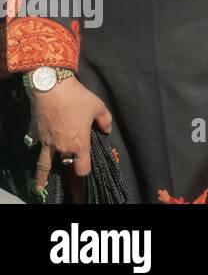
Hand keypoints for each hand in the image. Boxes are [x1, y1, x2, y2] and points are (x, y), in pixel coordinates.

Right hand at [28, 76, 112, 190]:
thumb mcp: (98, 107)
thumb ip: (105, 121)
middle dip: (68, 163)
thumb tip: (107, 130)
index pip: (82, 168)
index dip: (84, 170)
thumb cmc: (78, 98)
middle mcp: (62, 147)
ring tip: (40, 186)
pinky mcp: (35, 134)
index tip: (85, 167)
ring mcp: (46, 142)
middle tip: (69, 162)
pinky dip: (35, 144)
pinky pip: (34, 143)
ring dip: (41, 175)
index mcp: (79, 144)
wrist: (52, 88)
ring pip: (42, 164)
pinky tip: (35, 144)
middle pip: (64, 165)